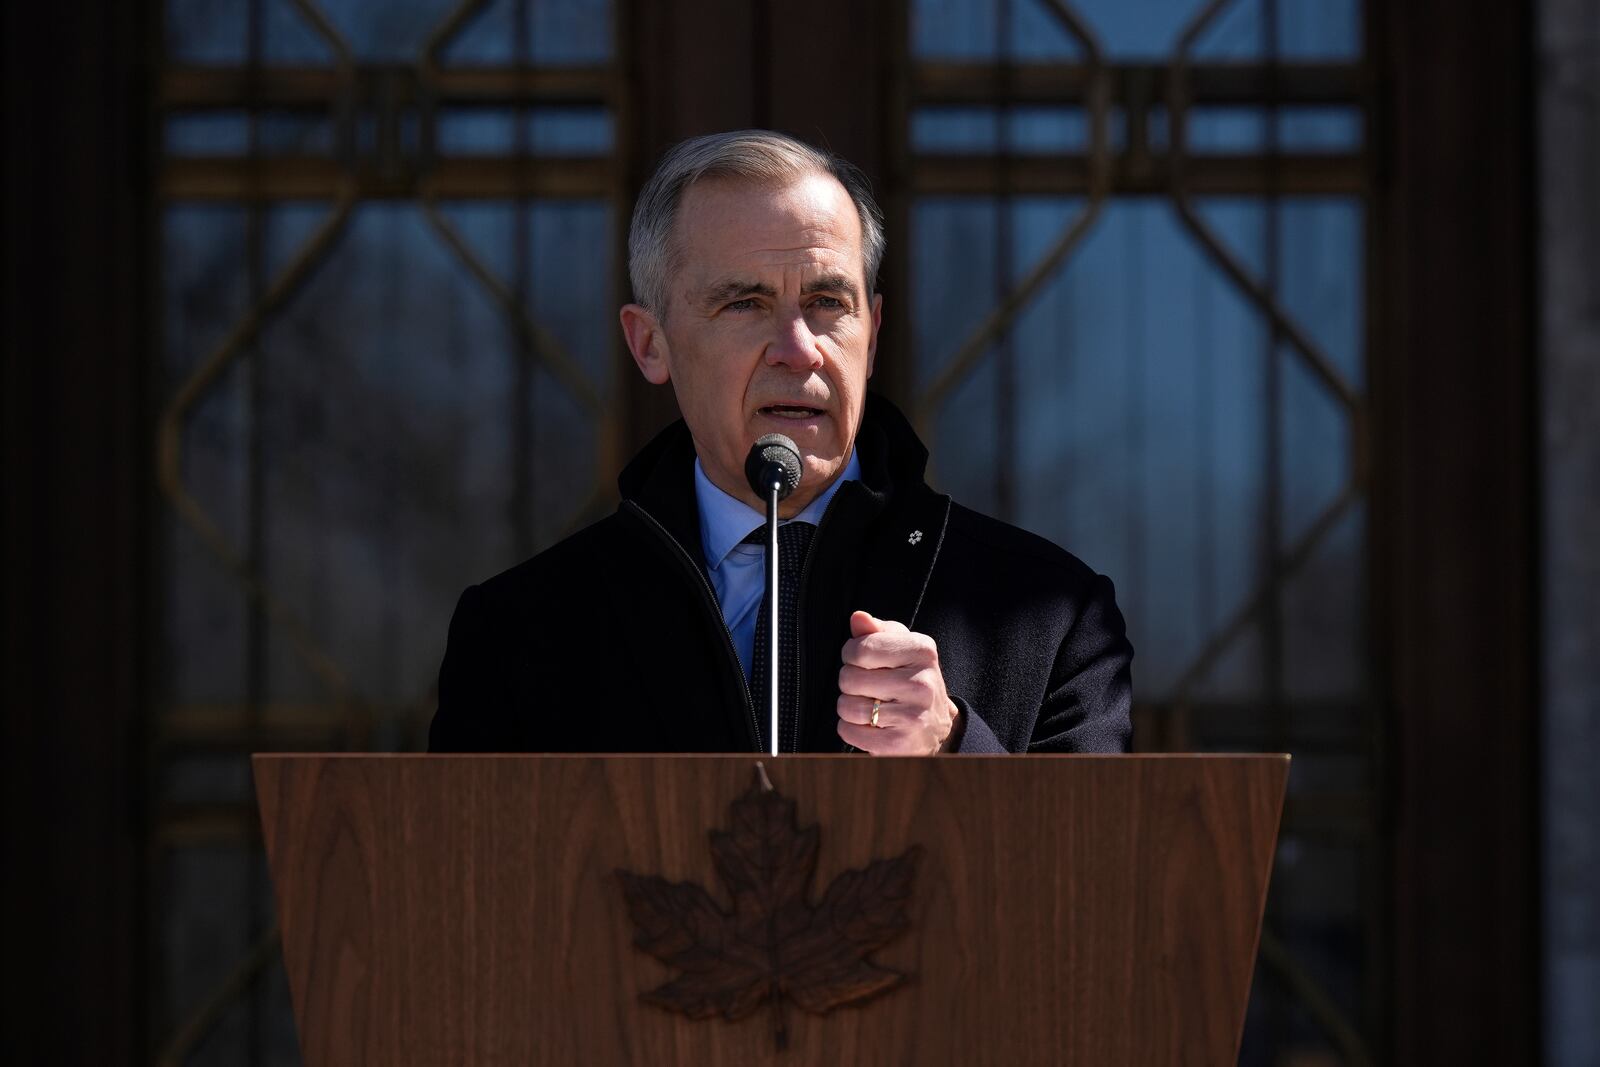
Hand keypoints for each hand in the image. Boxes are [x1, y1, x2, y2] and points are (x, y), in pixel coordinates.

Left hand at [836, 610, 958, 754]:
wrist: (937, 727)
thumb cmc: (912, 681)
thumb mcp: (902, 649)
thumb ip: (877, 632)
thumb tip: (858, 618)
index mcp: (922, 651)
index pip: (862, 648)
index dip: (851, 655)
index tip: (861, 661)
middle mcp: (921, 683)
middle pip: (850, 678)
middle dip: (850, 683)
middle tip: (868, 687)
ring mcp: (912, 716)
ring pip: (847, 706)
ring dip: (849, 707)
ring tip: (869, 706)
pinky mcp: (899, 744)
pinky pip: (849, 732)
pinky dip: (852, 730)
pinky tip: (870, 725)